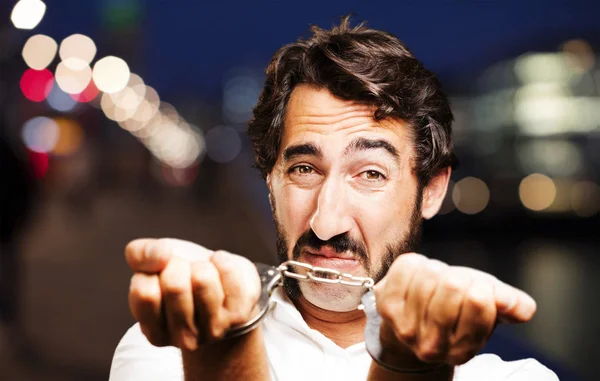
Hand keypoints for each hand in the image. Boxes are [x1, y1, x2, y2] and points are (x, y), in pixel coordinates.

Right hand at [126, 238, 260, 350]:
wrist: (222, 282)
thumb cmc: (182, 274)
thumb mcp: (153, 262)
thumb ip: (140, 254)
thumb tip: (161, 255)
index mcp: (154, 331)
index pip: (144, 293)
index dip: (153, 270)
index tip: (161, 272)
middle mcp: (184, 339)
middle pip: (174, 285)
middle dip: (178, 265)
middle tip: (185, 273)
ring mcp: (214, 329)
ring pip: (203, 278)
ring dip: (202, 265)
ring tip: (205, 276)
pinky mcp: (240, 314)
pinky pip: (228, 271)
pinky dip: (223, 260)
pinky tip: (222, 274)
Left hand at [373, 253, 536, 366]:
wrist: (410, 321)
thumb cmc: (455, 310)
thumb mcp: (489, 309)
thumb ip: (511, 306)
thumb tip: (521, 307)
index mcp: (462, 349)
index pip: (479, 301)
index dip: (482, 287)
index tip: (476, 293)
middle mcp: (432, 346)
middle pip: (453, 285)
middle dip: (459, 278)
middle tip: (453, 287)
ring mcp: (405, 327)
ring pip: (430, 274)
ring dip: (437, 270)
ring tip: (435, 284)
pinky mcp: (385, 305)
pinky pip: (408, 266)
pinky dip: (417, 263)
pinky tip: (417, 277)